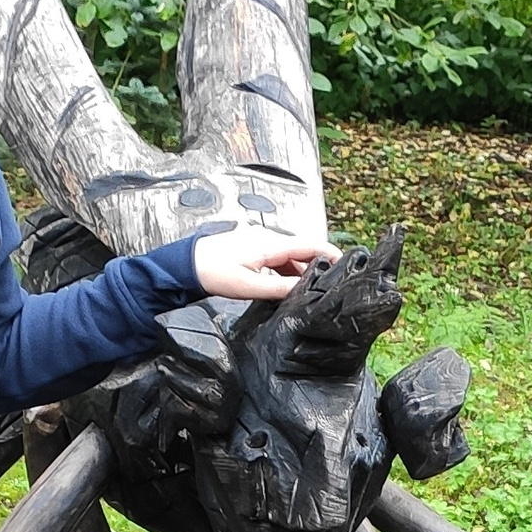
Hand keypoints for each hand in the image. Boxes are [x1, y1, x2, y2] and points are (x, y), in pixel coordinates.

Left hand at [194, 223, 338, 301]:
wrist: (184, 266)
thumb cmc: (212, 272)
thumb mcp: (249, 286)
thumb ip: (278, 288)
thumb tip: (304, 293)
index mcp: (270, 244)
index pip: (310, 244)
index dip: (331, 254)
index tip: (346, 265)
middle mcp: (268, 238)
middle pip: (303, 250)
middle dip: (318, 266)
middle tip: (329, 286)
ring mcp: (260, 243)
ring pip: (290, 257)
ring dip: (301, 272)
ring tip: (308, 292)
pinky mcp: (252, 250)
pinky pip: (278, 259)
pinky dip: (287, 272)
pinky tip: (285, 288)